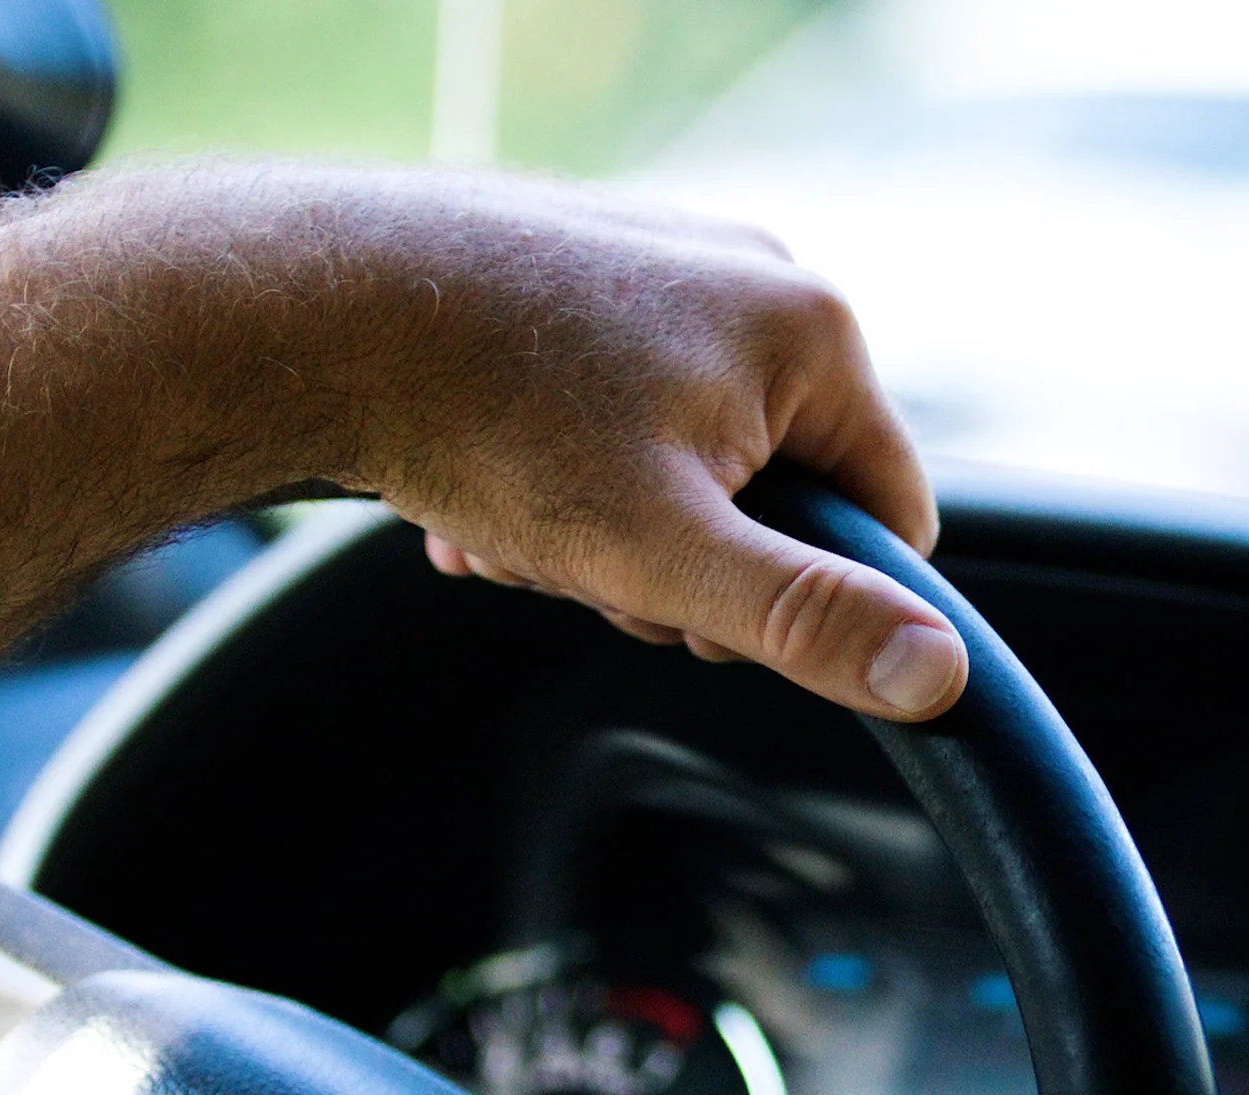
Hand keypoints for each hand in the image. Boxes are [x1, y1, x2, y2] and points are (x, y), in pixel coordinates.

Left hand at [316, 174, 966, 720]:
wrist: (307, 307)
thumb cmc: (486, 417)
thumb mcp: (663, 555)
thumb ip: (807, 619)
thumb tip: (941, 677)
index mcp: (811, 330)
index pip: (887, 516)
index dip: (806, 596)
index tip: (700, 605)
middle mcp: (753, 277)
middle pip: (776, 496)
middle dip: (680, 562)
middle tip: (588, 561)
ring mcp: (666, 263)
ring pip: (686, 465)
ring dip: (605, 529)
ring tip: (517, 518)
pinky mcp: (587, 272)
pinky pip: (616, 413)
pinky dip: (558, 474)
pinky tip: (482, 481)